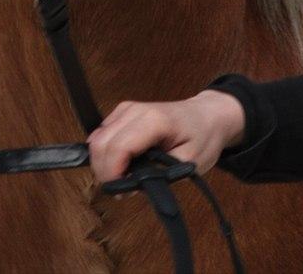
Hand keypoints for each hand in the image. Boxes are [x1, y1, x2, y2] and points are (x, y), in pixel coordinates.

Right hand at [88, 90, 245, 183]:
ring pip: (96, 139)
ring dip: (103, 163)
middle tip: (122, 191)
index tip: (121, 194)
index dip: (112, 174)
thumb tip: (131, 185)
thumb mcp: (189, 163)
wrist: (206, 115)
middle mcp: (133, 110)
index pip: (118, 147)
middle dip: (104, 172)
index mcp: (153, 121)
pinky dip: (106, 153)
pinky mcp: (122, 111)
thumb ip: (160, 175)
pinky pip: (102, 134)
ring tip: (123, 179)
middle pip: (101, 143)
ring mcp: (126, 108)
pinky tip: (121, 164)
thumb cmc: (201, 138)